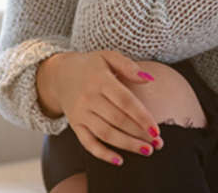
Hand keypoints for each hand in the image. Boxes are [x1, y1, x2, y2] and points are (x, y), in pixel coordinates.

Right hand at [36, 50, 160, 164]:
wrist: (59, 74)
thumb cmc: (90, 66)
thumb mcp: (107, 56)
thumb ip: (128, 66)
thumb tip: (149, 79)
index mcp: (100, 80)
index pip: (124, 101)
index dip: (142, 117)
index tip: (157, 131)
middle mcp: (89, 97)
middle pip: (118, 120)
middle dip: (139, 134)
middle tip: (158, 144)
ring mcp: (80, 113)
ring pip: (106, 133)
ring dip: (127, 145)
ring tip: (147, 151)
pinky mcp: (75, 124)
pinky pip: (88, 142)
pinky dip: (103, 154)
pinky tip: (119, 160)